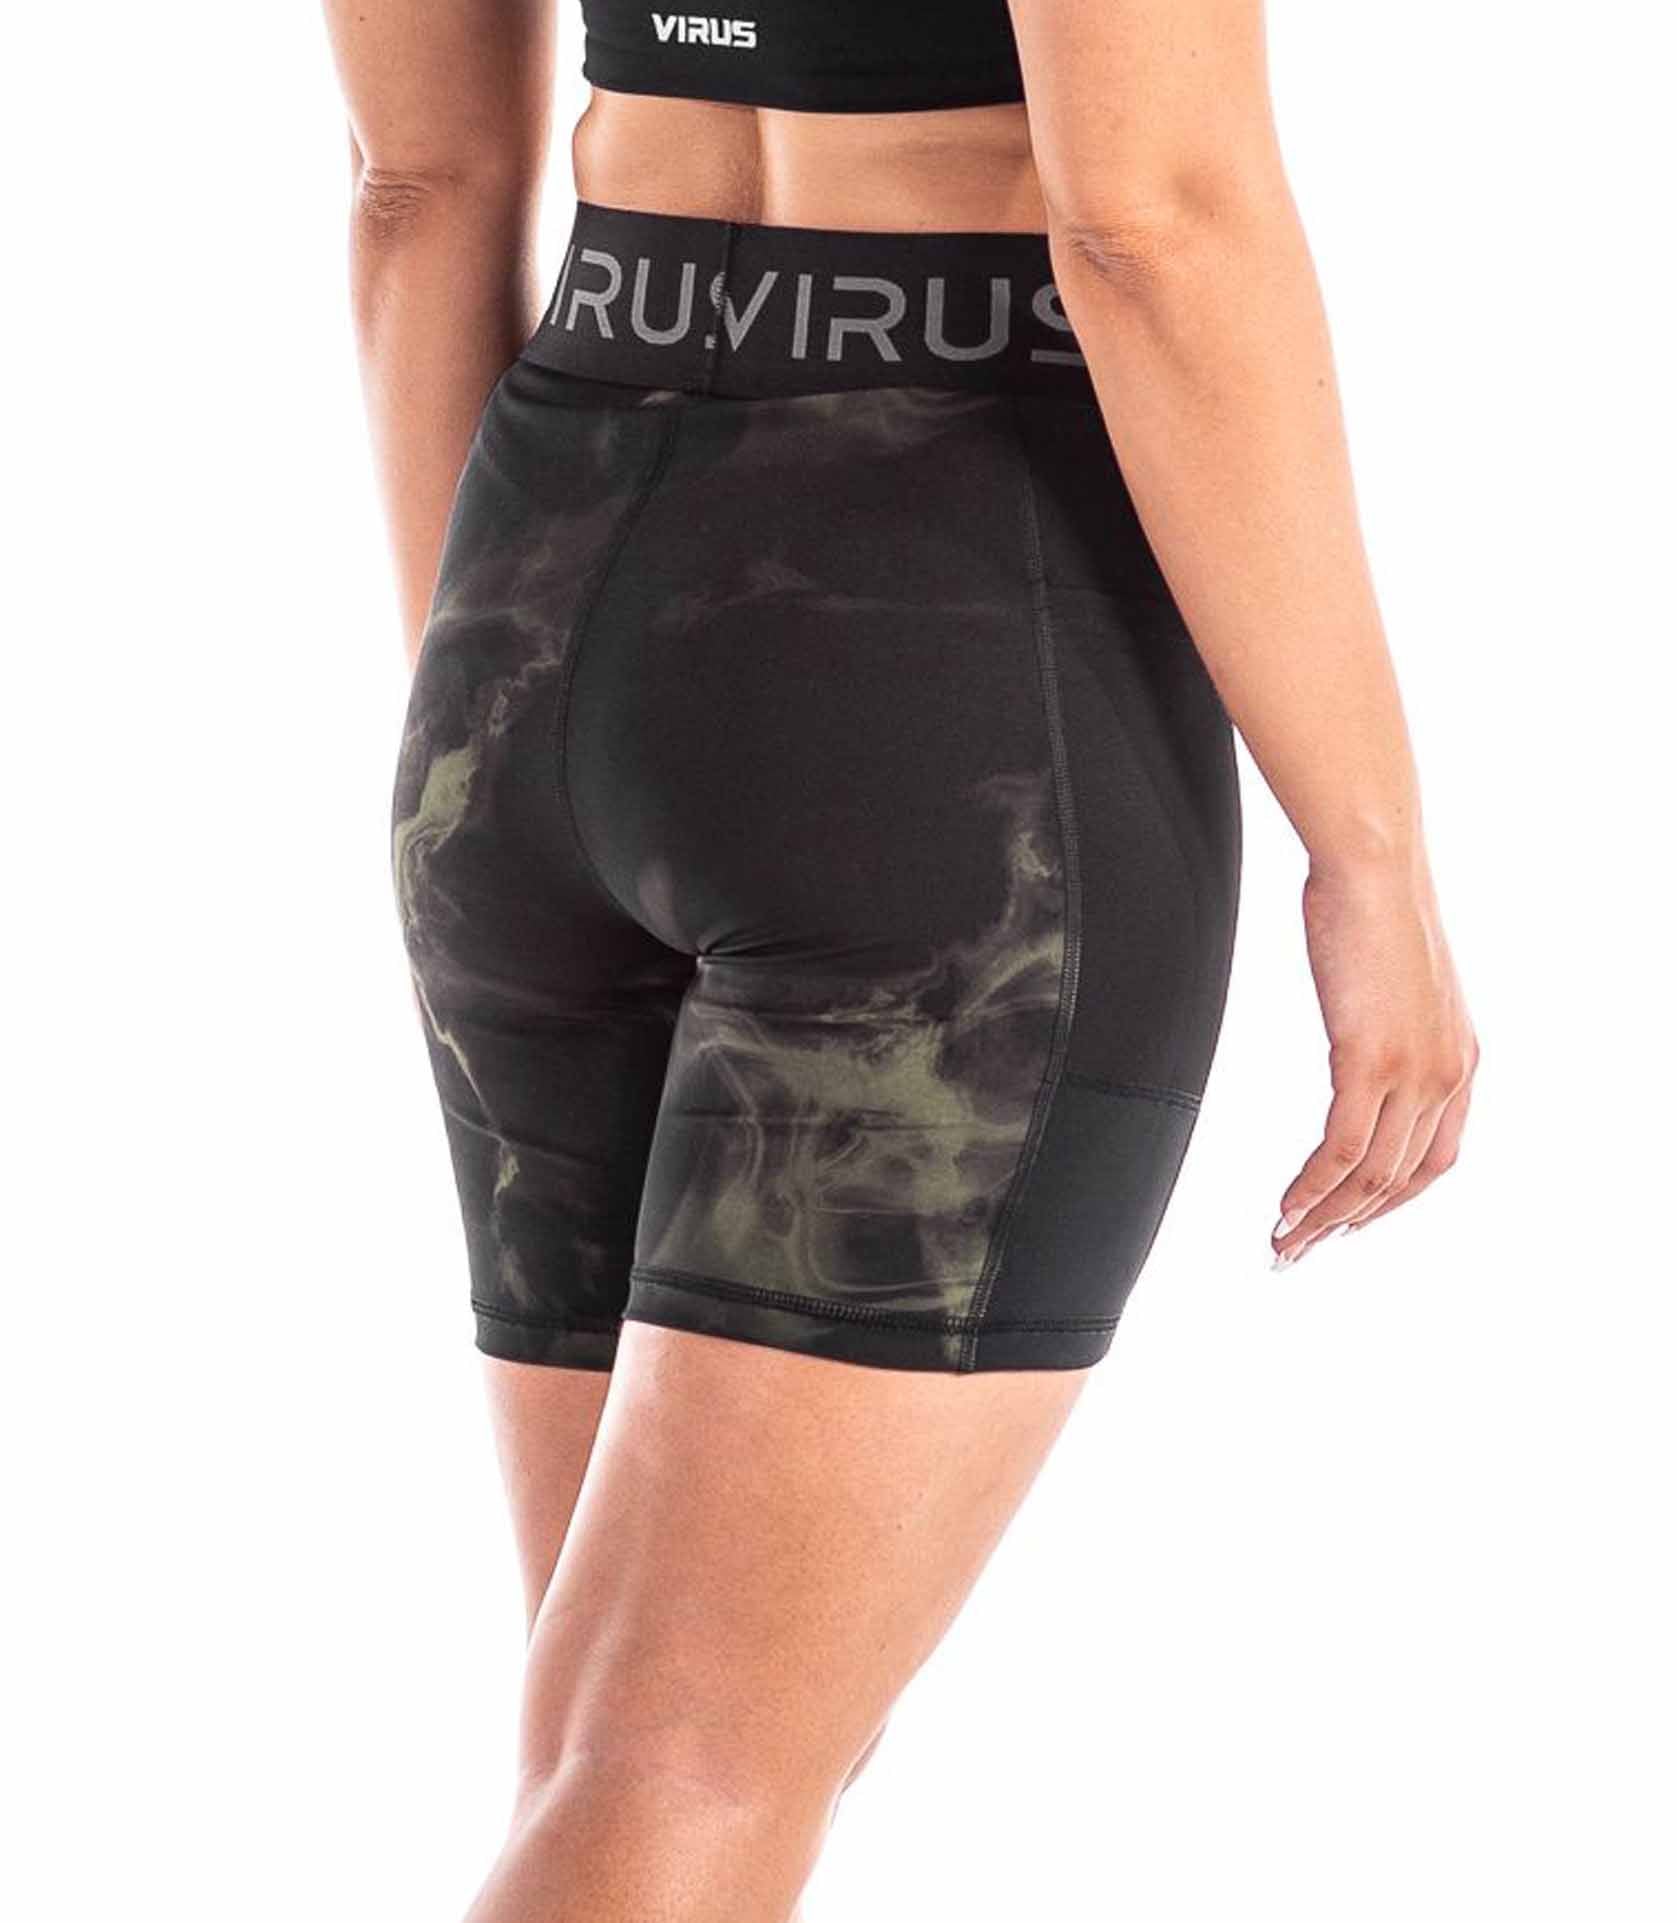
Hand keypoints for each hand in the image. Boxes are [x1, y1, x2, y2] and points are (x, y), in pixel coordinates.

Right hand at [1271, 857, 1477, 1265]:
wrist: (1375, 868)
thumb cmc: (1374, 908)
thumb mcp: (1398, 986)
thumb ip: (1391, 1032)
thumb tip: (1359, 1051)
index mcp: (1461, 1060)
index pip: (1433, 1161)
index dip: (1388, 1204)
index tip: (1346, 1223)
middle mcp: (1448, 1076)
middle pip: (1399, 1181)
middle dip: (1345, 1224)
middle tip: (1300, 1249)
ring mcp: (1413, 1072)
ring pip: (1369, 1175)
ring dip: (1322, 1218)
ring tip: (1283, 1240)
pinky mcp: (1370, 1062)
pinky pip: (1341, 1149)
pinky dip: (1311, 1188)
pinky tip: (1284, 1207)